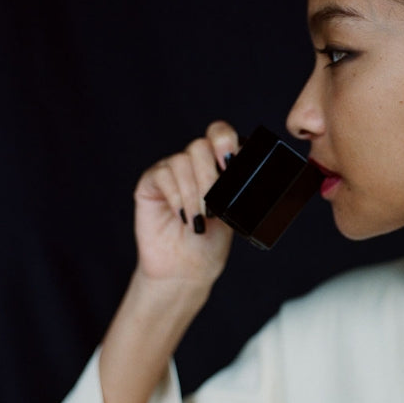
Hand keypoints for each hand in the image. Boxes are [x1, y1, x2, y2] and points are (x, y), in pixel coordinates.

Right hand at [132, 120, 239, 290]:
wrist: (188, 268)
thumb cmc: (213, 241)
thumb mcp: (235, 212)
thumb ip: (238, 188)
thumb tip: (253, 173)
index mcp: (218, 163)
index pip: (220, 134)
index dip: (224, 141)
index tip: (229, 164)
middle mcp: (194, 162)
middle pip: (200, 145)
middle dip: (210, 176)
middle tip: (215, 204)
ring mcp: (171, 170)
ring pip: (181, 161)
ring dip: (194, 193)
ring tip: (200, 219)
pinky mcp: (150, 183)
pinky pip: (162, 175)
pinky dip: (176, 196)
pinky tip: (183, 217)